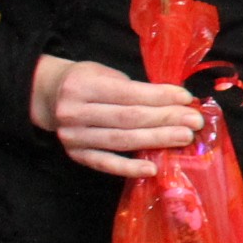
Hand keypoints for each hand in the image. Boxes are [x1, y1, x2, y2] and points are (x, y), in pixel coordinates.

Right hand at [30, 54, 202, 179]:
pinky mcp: (77, 155)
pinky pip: (106, 164)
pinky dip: (130, 168)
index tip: (186, 98)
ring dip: (157, 140)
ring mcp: (74, 137)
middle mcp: (75, 112)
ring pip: (122, 141)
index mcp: (83, 86)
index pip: (129, 93)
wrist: (48, 96)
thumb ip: (134, 88)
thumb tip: (176, 102)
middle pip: (128, 118)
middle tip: (194, 121)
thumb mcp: (105, 74)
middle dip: (165, 119)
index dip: (159, 96)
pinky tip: (153, 168)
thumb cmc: (87, 82)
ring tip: (184, 138)